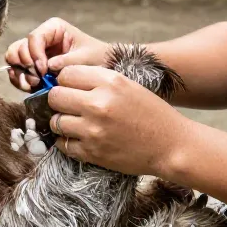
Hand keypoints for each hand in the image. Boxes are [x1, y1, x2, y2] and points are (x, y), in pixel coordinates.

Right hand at [4, 17, 108, 91]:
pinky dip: (20, 80)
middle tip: (37, 79)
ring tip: (34, 84)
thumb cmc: (97, 58)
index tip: (43, 69)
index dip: (35, 54)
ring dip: (20, 73)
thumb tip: (47, 68)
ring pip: (14, 59)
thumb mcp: (85, 58)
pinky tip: (31, 88)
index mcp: (53, 29)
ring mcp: (35, 53)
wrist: (103, 69)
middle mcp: (41, 39)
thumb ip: (66, 62)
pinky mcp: (33, 67)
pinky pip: (17, 71)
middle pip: (19, 47)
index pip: (34, 37)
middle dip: (25, 64)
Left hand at [46, 65, 195, 176]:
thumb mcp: (128, 85)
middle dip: (58, 100)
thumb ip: (98, 80)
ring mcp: (93, 130)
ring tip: (75, 123)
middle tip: (68, 105)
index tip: (69, 87)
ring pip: (56, 121)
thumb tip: (63, 79)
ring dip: (61, 121)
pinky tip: (79, 138)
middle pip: (55, 96)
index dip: (65, 80)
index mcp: (110, 82)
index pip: (66, 74)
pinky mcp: (92, 152)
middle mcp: (99, 104)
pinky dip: (66, 141)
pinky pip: (62, 144)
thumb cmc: (151, 113)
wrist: (171, 146)